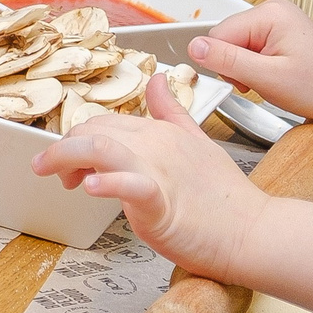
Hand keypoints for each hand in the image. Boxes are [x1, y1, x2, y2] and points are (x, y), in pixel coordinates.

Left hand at [31, 76, 265, 279]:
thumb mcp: (197, 141)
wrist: (253, 232)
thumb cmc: (224, 198)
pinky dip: (106, 183)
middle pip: (93, 131)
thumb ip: (171, 112)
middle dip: (63, 151)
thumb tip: (156, 80)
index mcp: (159, 132)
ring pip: (101, 147)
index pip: (102, 122)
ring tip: (58, 177)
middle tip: (59, 177)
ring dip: (66, 157)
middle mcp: (155, 145)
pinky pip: (130, 185)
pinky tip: (89, 186)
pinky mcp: (162, 203)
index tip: (71, 165)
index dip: (77, 139)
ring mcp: (158, 172)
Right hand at [188, 0, 312, 129]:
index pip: (220, 34)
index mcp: (269, 14)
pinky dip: (255, 65)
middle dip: (236, 65)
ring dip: (245, 67)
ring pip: (236, 44)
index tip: (245, 82)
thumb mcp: (268, 78)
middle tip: (261, 83)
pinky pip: (249, 47)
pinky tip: (273, 74)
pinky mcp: (279, 31)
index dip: (226, 63)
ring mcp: (276, 19)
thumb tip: (195, 47)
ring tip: (271, 80)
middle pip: (227, 38)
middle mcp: (272, 10)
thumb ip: (228, 60)